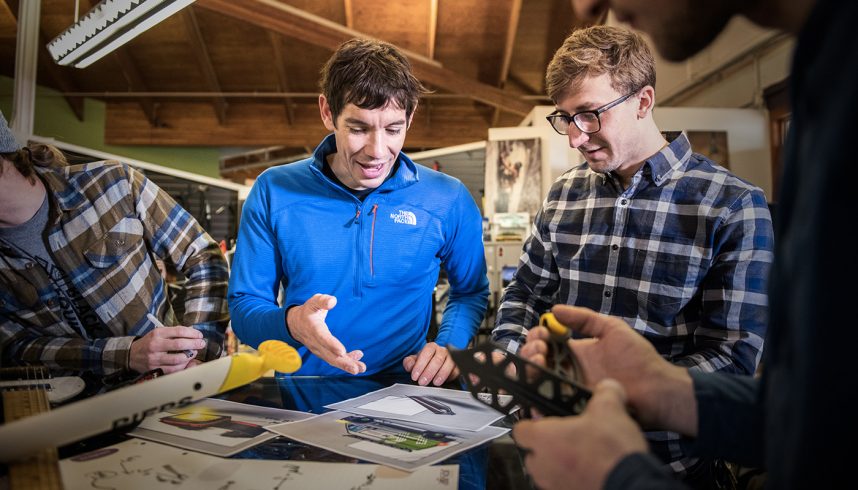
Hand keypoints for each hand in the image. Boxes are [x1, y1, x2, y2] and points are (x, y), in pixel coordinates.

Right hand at [129, 325, 205, 373]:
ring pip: (178, 359)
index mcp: (157, 333)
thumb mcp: (158, 333)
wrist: (131, 354)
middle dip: (194, 344)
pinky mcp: (155, 369)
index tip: (199, 335)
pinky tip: (186, 362)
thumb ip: (174, 333)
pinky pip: (173, 369)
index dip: (192, 333)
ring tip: (194, 353)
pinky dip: (183, 366)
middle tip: (201, 344)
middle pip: (180, 345)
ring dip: (189, 356)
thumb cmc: (149, 342)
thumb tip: (193, 335)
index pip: (179, 331)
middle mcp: (155, 345)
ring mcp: (155, 358)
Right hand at [287, 294, 365, 374]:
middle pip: (328, 355)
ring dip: (346, 365)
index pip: (322, 338)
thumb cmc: (309, 311)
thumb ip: (323, 301)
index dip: (331, 345)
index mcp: (313, 328)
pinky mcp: (323, 352)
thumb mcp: (314, 301)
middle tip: (356, 369)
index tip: (342, 351)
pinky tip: (358, 358)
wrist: (297, 324)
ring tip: (360, 368)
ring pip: (332, 360)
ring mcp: (319, 349)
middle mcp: (315, 342)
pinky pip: (335, 359)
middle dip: (342, 363)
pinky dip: (347, 360)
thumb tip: (332, 301)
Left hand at [403, 342, 457, 385]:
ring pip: (448, 364)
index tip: (415, 375)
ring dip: (441, 374)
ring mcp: (451, 358)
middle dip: (429, 372)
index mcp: (431, 347)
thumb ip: (409, 362)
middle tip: (422, 382)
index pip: (427, 352)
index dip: (420, 364)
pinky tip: (444, 381)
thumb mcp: (415, 360)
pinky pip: (456, 370)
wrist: (436, 361)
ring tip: (434, 383)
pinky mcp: (457, 366)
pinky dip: (450, 376)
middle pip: (437, 359)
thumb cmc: (426, 361)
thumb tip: (409, 366)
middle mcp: (442, 350)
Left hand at [513, 379, 647, 489]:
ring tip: (584, 454)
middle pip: (533, 452)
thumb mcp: (610, 409)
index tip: (542, 419)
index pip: (520, 429)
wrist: (630, 484)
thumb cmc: (611, 453)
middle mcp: (542, 465)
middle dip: (548, 444)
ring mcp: (553, 484)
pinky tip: (593, 469)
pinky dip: (572, 476)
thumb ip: (604, 393)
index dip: (531, 422)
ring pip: (548, 470)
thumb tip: (608, 389)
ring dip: (560, 462)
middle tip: (570, 436)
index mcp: (543, 438)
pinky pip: (562, 483)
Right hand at [525, 305, 696, 433]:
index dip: (537, 337)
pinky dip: (536, 396)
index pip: (545, 342)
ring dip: (529, 370)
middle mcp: (568, 370)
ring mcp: (569, 390)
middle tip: (539, 351)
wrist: (656, 389)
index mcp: (574, 351)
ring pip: (537, 381)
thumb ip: (584, 318)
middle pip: (535, 361)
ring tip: (538, 365)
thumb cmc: (638, 358)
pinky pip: (549, 404)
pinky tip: (534, 387)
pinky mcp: (573, 407)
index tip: (541, 336)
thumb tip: (555, 309)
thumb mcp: (611, 329)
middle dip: (530, 352)